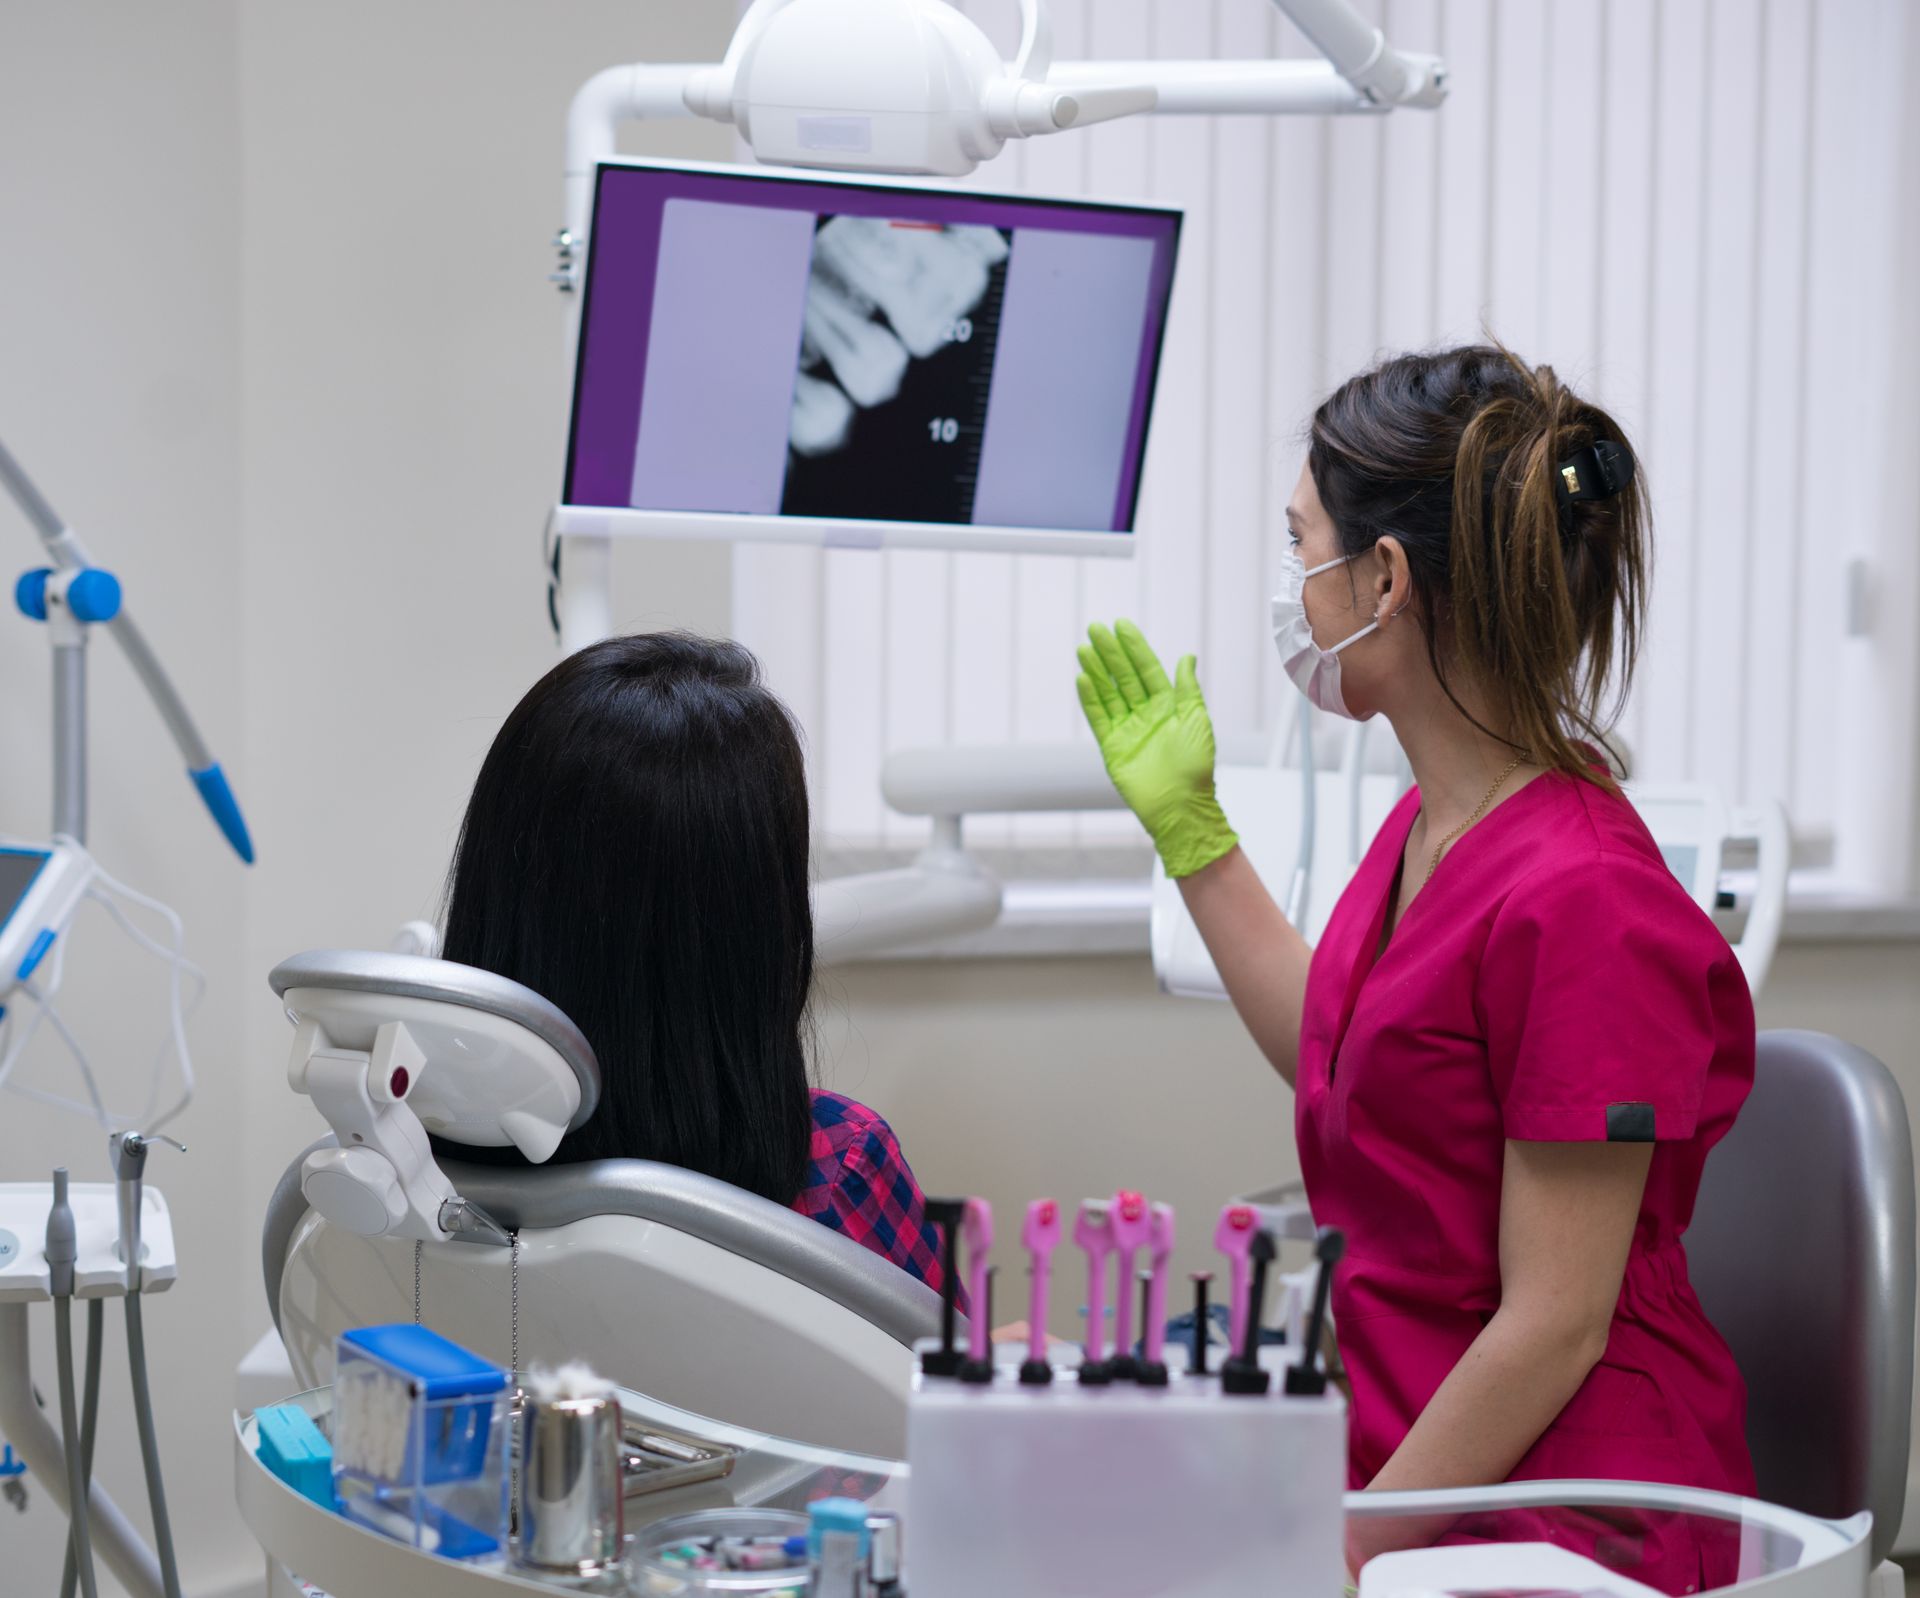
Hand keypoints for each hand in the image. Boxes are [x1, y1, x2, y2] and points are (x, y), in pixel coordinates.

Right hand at [1076, 619, 1237, 878]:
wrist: (1180, 805)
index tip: (1122, 626)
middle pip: (1124, 677)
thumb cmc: (1196, 766)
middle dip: (1110, 653)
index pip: (1147, 670)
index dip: (1135, 648)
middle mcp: (1145, 714)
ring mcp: (1127, 729)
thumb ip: (1187, 689)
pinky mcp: (1112, 747)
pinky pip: (1098, 718)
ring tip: (1084, 648)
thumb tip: (1187, 657)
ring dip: (1096, 671)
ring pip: (1108, 693)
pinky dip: (1089, 699)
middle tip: (1095, 629)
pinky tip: (1081, 679)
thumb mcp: (1196, 720)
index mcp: (1168, 706)